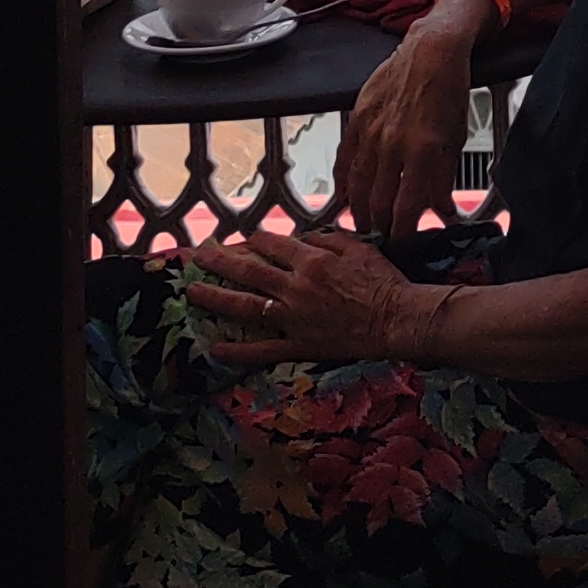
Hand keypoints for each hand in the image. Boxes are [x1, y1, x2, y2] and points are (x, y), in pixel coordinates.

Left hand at [183, 219, 419, 368]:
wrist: (395, 319)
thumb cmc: (382, 280)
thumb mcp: (358, 247)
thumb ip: (327, 239)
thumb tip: (303, 238)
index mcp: (311, 261)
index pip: (272, 245)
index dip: (254, 239)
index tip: (242, 238)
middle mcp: (295, 288)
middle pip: (249, 272)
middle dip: (220, 262)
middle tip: (197, 255)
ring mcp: (293, 319)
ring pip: (246, 306)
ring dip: (216, 298)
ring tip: (192, 292)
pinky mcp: (299, 344)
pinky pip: (262, 349)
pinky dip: (237, 350)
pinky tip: (215, 348)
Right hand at [336, 15, 478, 241]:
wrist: (431, 50)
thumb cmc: (449, 92)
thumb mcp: (456, 138)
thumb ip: (444, 179)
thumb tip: (441, 212)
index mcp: (422, 151)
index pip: (406, 209)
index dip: (403, 234)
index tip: (403, 245)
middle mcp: (392, 144)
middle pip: (377, 203)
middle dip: (379, 228)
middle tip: (382, 240)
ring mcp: (370, 131)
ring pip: (356, 186)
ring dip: (358, 211)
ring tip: (363, 226)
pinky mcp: (356, 119)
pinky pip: (343, 159)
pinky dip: (342, 183)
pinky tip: (343, 198)